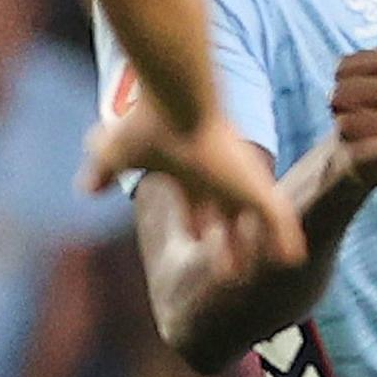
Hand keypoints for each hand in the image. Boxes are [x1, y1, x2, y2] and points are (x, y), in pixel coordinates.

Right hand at [82, 91, 306, 266]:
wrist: (178, 105)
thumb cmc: (147, 127)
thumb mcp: (116, 155)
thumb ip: (102, 172)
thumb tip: (84, 190)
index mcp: (189, 174)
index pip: (196, 204)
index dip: (198, 223)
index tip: (200, 238)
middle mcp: (218, 180)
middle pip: (228, 218)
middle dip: (229, 243)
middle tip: (232, 271)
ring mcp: (240, 184)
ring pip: (255, 222)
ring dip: (258, 246)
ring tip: (264, 272)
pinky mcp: (258, 187)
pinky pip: (279, 221)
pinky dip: (285, 240)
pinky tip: (292, 261)